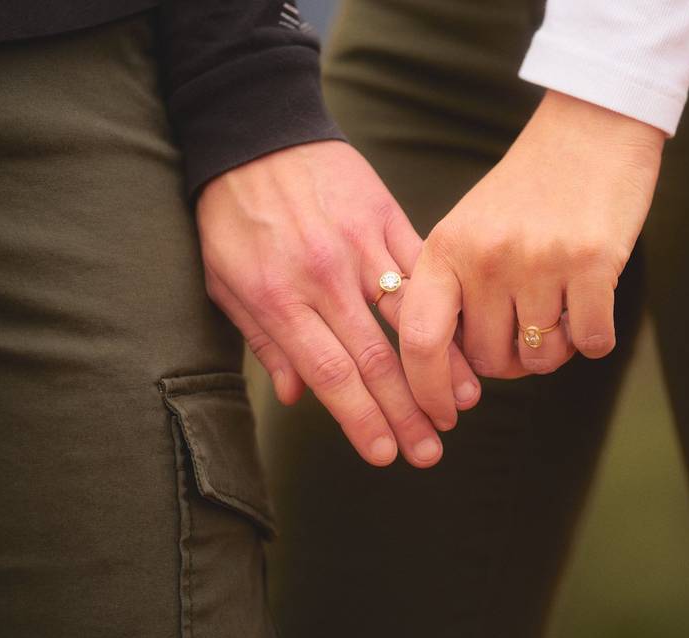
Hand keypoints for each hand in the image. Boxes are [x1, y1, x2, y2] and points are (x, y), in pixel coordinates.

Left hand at [197, 140, 480, 466]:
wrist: (255, 132)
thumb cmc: (232, 213)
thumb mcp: (225, 281)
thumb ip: (263, 340)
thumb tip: (296, 398)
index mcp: (279, 299)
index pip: (330, 375)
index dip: (362, 420)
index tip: (386, 454)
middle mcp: (323, 278)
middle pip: (375, 359)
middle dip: (406, 412)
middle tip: (431, 453)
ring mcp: (360, 246)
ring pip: (409, 318)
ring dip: (438, 368)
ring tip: (460, 408)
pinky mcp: (385, 218)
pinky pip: (421, 271)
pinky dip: (445, 310)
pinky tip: (463, 340)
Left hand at [399, 91, 663, 427]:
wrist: (589, 129)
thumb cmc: (528, 189)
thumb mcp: (469, 229)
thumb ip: (454, 291)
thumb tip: (454, 370)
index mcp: (446, 249)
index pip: (420, 340)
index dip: (425, 389)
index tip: (442, 415)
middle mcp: (486, 258)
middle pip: (490, 361)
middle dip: (509, 362)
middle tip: (527, 331)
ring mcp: (540, 261)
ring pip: (542, 359)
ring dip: (554, 349)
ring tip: (560, 306)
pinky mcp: (594, 263)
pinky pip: (591, 343)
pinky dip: (593, 338)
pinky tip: (591, 303)